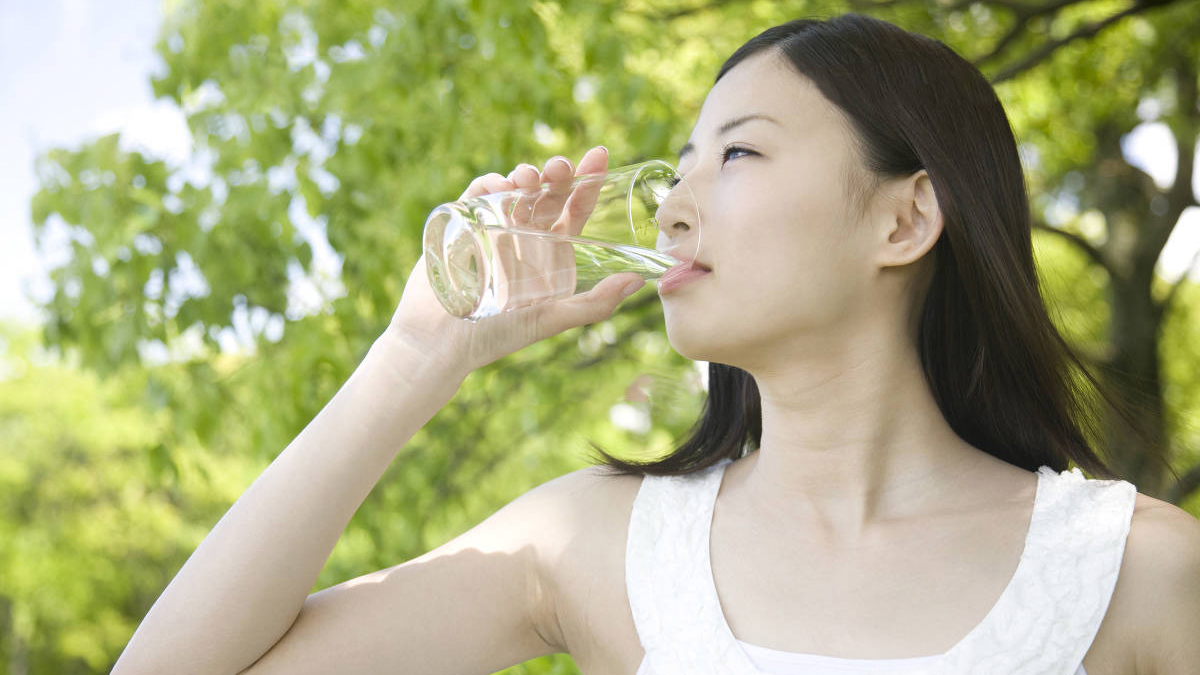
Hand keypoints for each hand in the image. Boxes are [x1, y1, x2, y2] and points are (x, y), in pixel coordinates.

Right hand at [384, 146, 645, 376]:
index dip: (588, 182)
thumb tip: (638, 281)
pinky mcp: (462, 225)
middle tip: (560, 167)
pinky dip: (490, 183)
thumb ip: (595, 304)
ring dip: (525, 175)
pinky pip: (478, 194)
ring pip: (514, 189)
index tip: (599, 155)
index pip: (574, 209)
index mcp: (551, 253)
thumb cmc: (496, 336)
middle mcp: (525, 236)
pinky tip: (502, 187)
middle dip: (557, 174)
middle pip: (547, 194)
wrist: (440, 343)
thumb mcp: (551, 319)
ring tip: (530, 177)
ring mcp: (493, 228)